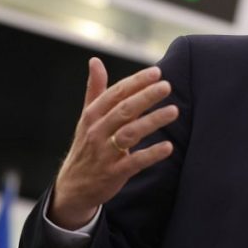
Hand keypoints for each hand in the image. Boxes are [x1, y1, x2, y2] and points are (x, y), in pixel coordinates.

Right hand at [48, 57, 179, 229]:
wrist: (73, 186)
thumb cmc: (87, 145)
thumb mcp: (87, 117)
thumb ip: (95, 89)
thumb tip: (95, 60)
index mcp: (92, 115)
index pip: (115, 94)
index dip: (136, 82)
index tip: (156, 72)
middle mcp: (97, 132)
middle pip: (124, 110)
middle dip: (146, 97)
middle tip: (167, 86)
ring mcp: (104, 153)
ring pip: (130, 134)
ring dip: (152, 121)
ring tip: (174, 111)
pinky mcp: (113, 173)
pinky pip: (134, 162)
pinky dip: (151, 154)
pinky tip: (168, 147)